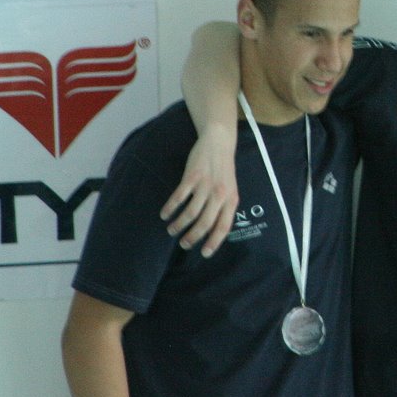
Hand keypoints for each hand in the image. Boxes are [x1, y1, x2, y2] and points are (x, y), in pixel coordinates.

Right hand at [159, 128, 238, 255]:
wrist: (219, 143)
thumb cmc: (223, 170)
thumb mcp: (230, 190)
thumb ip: (224, 208)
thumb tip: (213, 231)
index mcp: (231, 200)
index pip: (223, 227)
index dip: (214, 242)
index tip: (204, 253)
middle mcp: (220, 195)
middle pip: (204, 223)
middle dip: (192, 237)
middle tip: (183, 243)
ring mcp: (206, 185)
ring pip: (190, 213)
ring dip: (179, 225)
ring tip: (171, 230)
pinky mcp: (192, 176)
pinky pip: (179, 197)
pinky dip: (170, 208)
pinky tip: (164, 214)